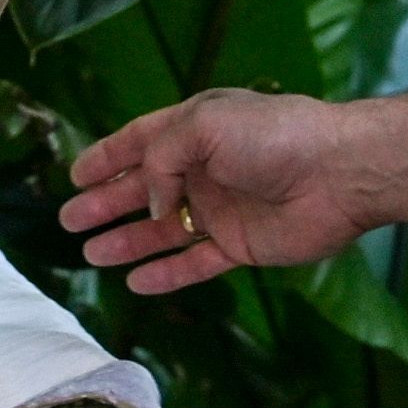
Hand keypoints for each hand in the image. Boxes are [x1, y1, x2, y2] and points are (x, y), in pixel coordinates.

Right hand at [58, 87, 382, 291]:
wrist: (338, 174)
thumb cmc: (273, 137)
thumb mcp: (204, 125)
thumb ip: (161, 158)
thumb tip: (150, 202)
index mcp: (195, 129)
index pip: (139, 142)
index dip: (106, 157)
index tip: (74, 176)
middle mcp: (203, 169)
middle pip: (143, 189)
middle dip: (105, 203)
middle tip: (68, 220)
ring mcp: (221, 210)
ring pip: (162, 230)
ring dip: (126, 241)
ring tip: (89, 253)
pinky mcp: (240, 246)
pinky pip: (194, 263)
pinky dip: (165, 274)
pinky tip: (135, 282)